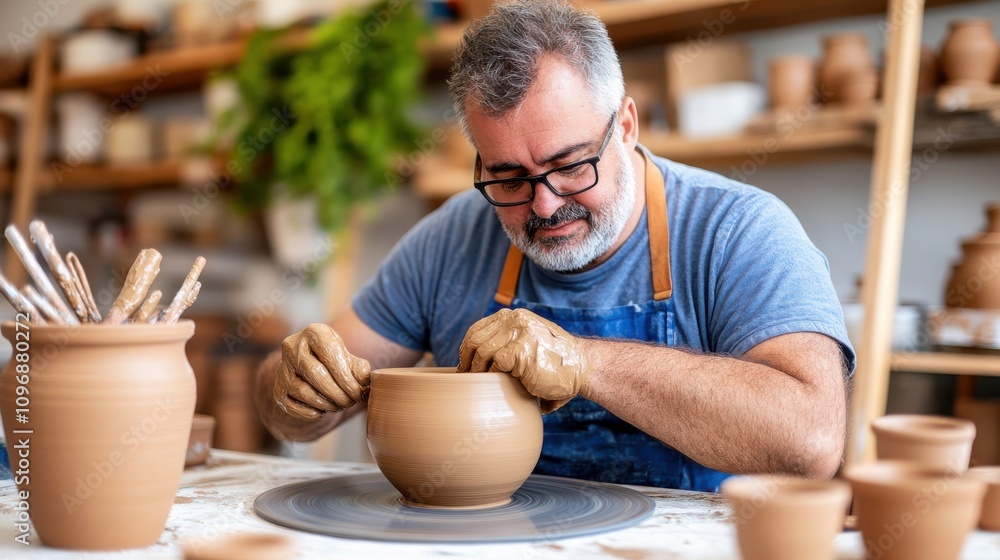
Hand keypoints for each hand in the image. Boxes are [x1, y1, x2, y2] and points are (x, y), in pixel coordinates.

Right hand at [273, 323, 371, 420]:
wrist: (310, 364)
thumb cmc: (335, 360)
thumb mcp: (349, 357)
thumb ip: (359, 369)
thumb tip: (362, 384)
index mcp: (314, 332)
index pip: (330, 354)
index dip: (346, 378)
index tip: (358, 393)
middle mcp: (293, 347)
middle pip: (315, 374)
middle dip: (337, 393)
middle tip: (350, 402)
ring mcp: (282, 368)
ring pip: (302, 391)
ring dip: (325, 404)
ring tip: (339, 405)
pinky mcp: (277, 389)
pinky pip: (292, 406)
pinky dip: (311, 412)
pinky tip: (323, 410)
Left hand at [457, 308, 591, 412]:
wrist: (581, 367)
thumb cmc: (555, 362)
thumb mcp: (529, 341)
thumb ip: (508, 342)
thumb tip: (476, 361)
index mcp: (514, 316)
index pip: (478, 329)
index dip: (467, 349)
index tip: (465, 365)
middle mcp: (514, 319)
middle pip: (475, 339)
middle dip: (466, 360)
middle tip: (466, 378)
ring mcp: (518, 333)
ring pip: (481, 351)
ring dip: (476, 371)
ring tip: (478, 384)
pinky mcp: (521, 351)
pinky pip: (494, 364)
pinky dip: (492, 377)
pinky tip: (497, 385)